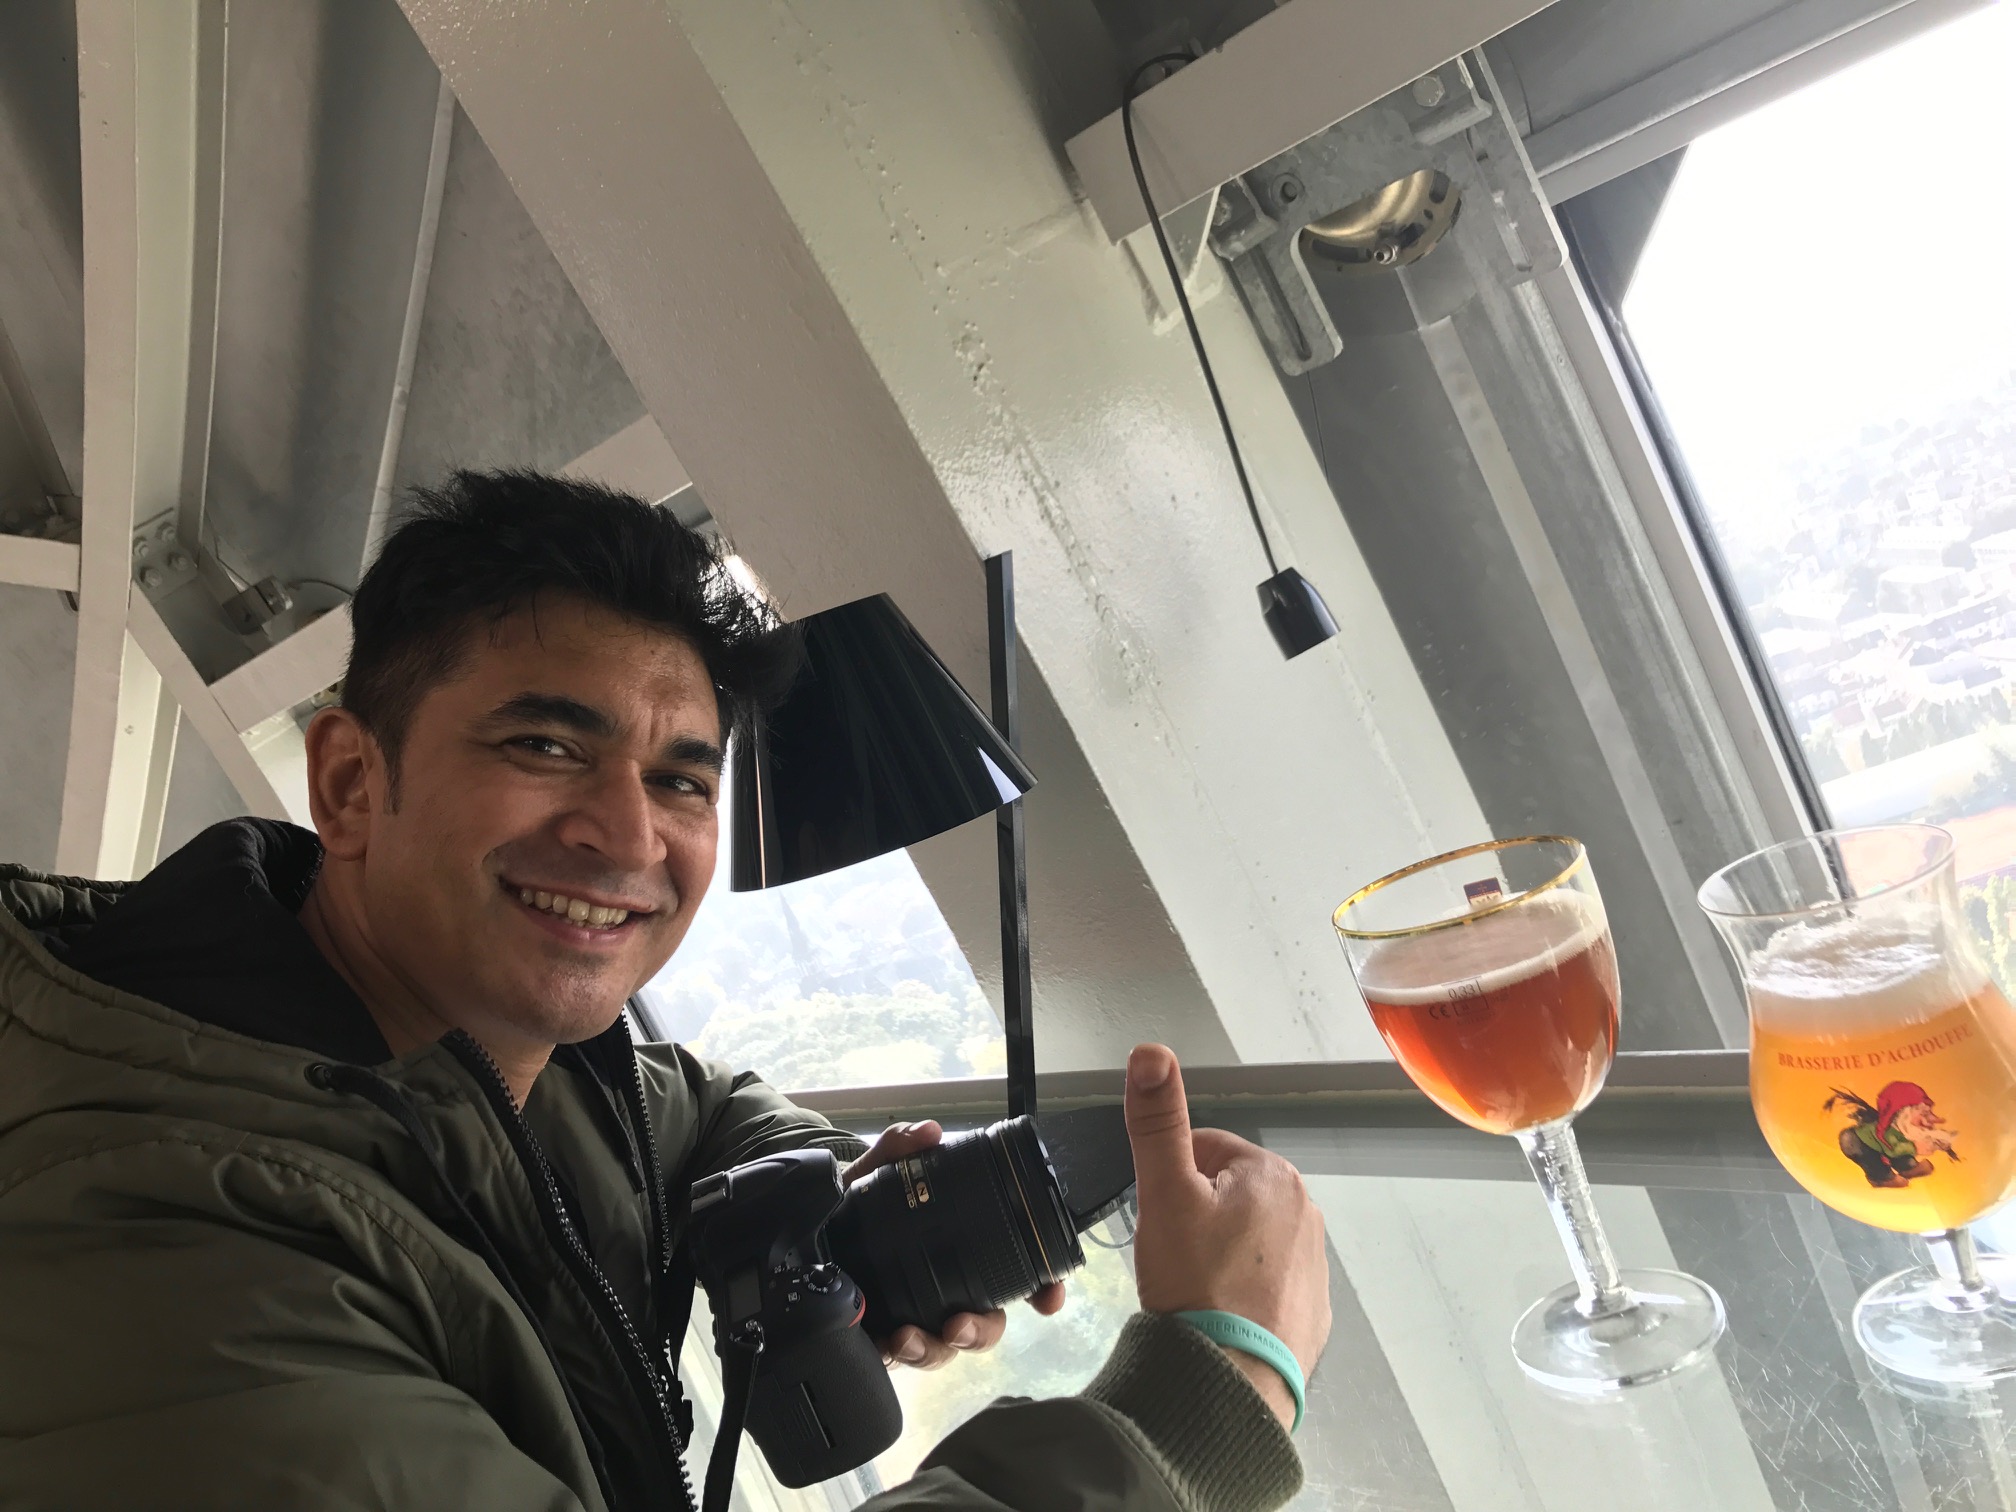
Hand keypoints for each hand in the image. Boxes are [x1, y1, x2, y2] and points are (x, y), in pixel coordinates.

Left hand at [843, 1120, 1066, 1369]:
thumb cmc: (853, 1206)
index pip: (1016, 1275)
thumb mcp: (874, 1172)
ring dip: (932, 1350)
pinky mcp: (880, 1341)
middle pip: (984, 1324)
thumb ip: (899, 1148)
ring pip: (942, 1350)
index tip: (1049, 1298)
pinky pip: (896, 1360)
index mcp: (959, 1253)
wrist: (803, 1233)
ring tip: (906, 1340)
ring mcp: (914, 1320)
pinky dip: (893, 1357)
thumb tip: (929, 1132)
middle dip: (980, 1332)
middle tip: (958, 1325)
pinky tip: (882, 1347)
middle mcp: (945, 1291)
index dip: (1042, 1289)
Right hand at [1124, 1043, 1330, 1430]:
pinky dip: (1241, 1291)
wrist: (1229, 1381)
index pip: (1204, 1150)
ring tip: (1192, 1288)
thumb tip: (1152, 1052)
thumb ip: (1157, 1121)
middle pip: (1227, 1194)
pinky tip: (1217, 1314)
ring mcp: (1314, 1264)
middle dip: (1195, 1216)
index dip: (1170, 1180)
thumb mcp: (1164, 1193)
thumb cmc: (1196, 1284)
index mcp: (1272, 1174)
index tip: (1159, 1219)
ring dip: (1218, 1253)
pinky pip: (1266, 1283)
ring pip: (1247, 1238)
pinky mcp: (1312, 1311)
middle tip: (1172, 1255)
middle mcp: (1306, 1211)